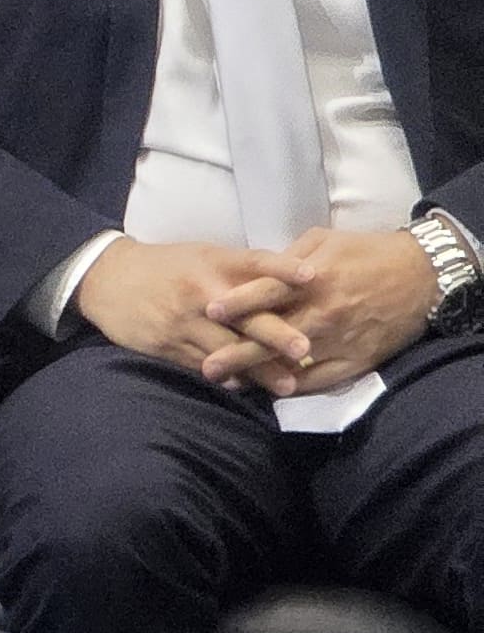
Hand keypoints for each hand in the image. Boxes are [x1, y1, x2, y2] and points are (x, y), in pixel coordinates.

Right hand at [76, 237, 310, 383]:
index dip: (283, 268)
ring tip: (288, 385)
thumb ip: (241, 270)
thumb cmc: (165, 266)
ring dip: (259, 369)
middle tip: (306, 350)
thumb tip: (290, 283)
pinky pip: (202, 364)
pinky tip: (246, 388)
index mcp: (213, 263)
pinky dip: (226, 377)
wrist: (106, 279)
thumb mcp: (202, 255)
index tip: (313, 275)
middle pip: (245, 315)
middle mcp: (201, 293)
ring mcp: (184, 322)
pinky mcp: (167, 345)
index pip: (254, 262)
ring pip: (227, 349)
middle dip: (276, 335)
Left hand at [201, 225, 436, 395]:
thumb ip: (287, 259)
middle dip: (237, 354)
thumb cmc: (368, 252)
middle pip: (272, 336)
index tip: (209, 312)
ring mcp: (340, 340)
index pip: (267, 293)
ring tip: (231, 385)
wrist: (425, 275)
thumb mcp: (325, 241)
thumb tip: (251, 272)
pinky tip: (271, 391)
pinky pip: (319, 381)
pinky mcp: (357, 360)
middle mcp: (325, 312)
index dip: (237, 303)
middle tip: (208, 369)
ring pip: (293, 364)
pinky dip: (294, 387)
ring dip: (260, 376)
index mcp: (315, 278)